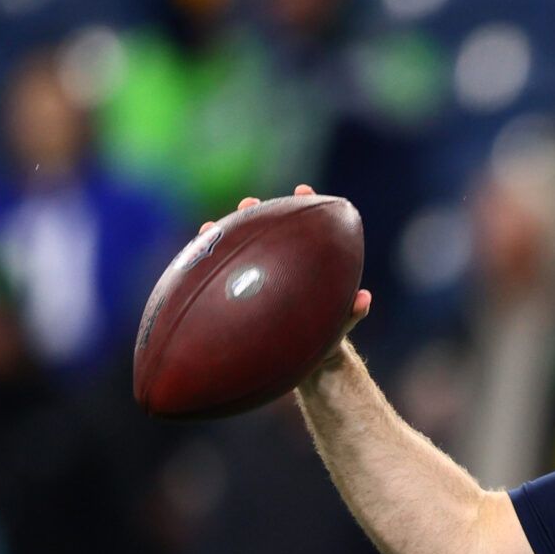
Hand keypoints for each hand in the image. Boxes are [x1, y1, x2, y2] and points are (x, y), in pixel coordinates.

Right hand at [200, 184, 372, 353]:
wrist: (307, 362)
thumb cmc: (327, 339)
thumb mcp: (340, 326)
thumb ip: (353, 312)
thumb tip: (363, 299)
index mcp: (307, 266)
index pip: (306, 229)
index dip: (303, 206)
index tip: (303, 191)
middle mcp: (280, 267)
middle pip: (267, 233)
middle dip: (257, 215)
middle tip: (249, 204)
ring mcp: (257, 281)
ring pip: (239, 254)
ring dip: (224, 239)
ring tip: (210, 229)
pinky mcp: (239, 298)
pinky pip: (221, 283)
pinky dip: (208, 274)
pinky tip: (191, 269)